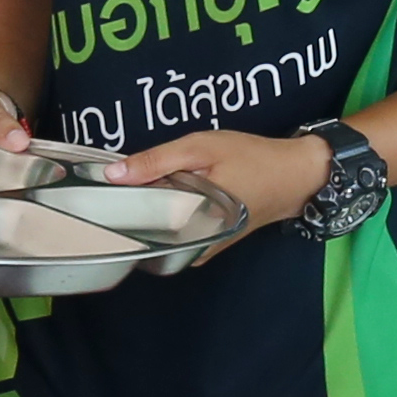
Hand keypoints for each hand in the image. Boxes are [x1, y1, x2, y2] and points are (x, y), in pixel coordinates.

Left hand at [110, 127, 331, 229]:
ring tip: (136, 190)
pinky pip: (176, 232)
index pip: (136, 221)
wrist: (296, 176)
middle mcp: (194, 244)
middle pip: (147, 230)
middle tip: (118, 186)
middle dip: (131, 208)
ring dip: (148, 212)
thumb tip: (111, 174)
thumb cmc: (250, 158)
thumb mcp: (201, 148)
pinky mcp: (209, 242)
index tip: (100, 190)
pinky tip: (163, 198)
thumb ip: (157, 161)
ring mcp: (202, 247)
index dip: (117, 204)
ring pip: (161, 232)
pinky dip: (166, 216)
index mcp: (189, 222)